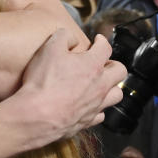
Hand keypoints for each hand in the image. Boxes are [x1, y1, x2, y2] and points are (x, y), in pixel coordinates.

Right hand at [5, 30, 124, 148]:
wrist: (38, 115)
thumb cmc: (44, 83)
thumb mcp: (48, 49)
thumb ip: (62, 37)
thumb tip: (70, 36)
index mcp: (92, 65)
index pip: (105, 48)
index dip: (102, 41)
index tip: (98, 40)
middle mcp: (100, 85)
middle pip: (120, 72)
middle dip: (113, 65)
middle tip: (104, 63)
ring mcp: (96, 104)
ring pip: (116, 95)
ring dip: (112, 87)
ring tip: (102, 85)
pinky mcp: (88, 121)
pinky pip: (101, 114)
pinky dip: (98, 108)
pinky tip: (89, 105)